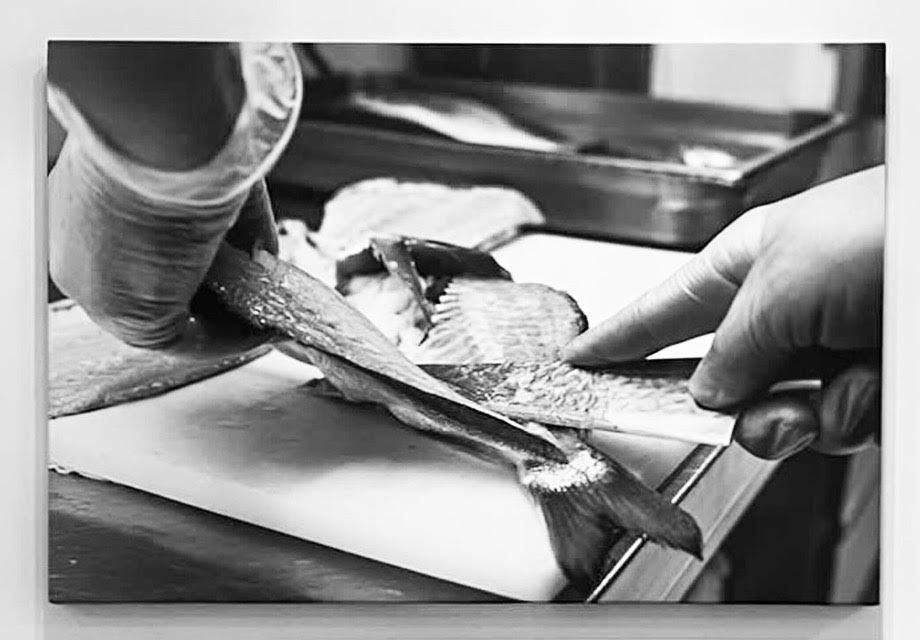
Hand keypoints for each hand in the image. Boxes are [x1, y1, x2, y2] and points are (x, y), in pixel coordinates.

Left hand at [49, 136, 277, 356]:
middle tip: (254, 301)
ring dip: (222, 323)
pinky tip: (260, 329)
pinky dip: (227, 341)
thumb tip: (261, 255)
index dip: (195, 268)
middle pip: (154, 290)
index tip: (235, 273)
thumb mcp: (203, 179)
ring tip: (263, 317)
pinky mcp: (129, 315)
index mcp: (83, 210)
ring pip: (169, 318)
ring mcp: (97, 288)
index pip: (141, 253)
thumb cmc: (174, 133)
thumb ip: (230, 223)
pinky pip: (185, 341)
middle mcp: (80, 252)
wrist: (163, 132)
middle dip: (211, 298)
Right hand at [564, 166, 883, 458]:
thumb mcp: (782, 287)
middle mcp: (784, 307)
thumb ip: (730, 348)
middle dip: (735, 409)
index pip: (663, 311)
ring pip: (781, 413)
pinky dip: (854, 413)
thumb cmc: (885, 233)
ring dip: (804, 416)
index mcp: (746, 265)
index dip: (619, 338)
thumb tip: (707, 393)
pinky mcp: (874, 375)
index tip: (582, 358)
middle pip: (723, 380)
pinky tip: (876, 384)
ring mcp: (829, 344)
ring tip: (838, 391)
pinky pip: (837, 421)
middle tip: (739, 413)